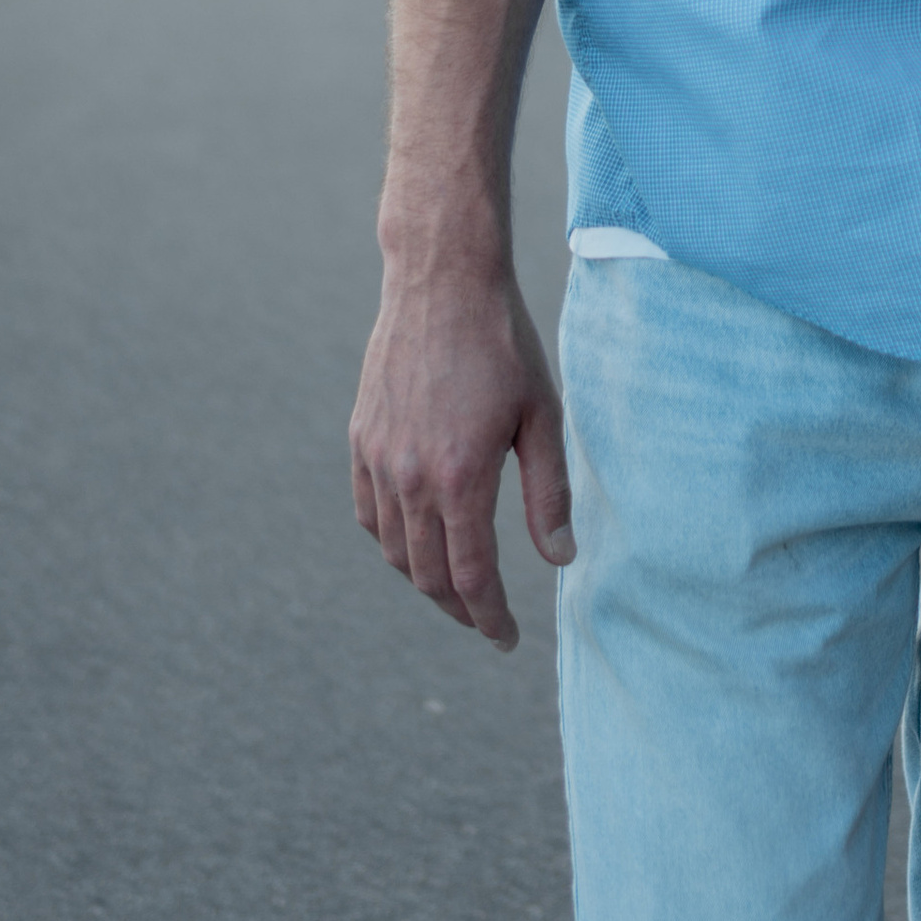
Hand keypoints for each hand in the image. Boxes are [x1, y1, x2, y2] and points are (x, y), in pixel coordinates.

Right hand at [349, 252, 573, 651]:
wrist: (441, 281)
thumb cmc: (503, 343)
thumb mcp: (542, 415)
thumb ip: (549, 493)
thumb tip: (560, 559)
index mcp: (460, 477)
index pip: (470, 577)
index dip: (489, 618)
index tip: (506, 639)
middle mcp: (410, 478)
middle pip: (428, 575)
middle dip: (460, 609)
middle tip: (486, 621)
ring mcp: (378, 460)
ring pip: (393, 550)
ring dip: (424, 580)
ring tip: (457, 587)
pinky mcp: (360, 440)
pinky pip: (368, 513)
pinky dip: (390, 541)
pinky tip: (416, 541)